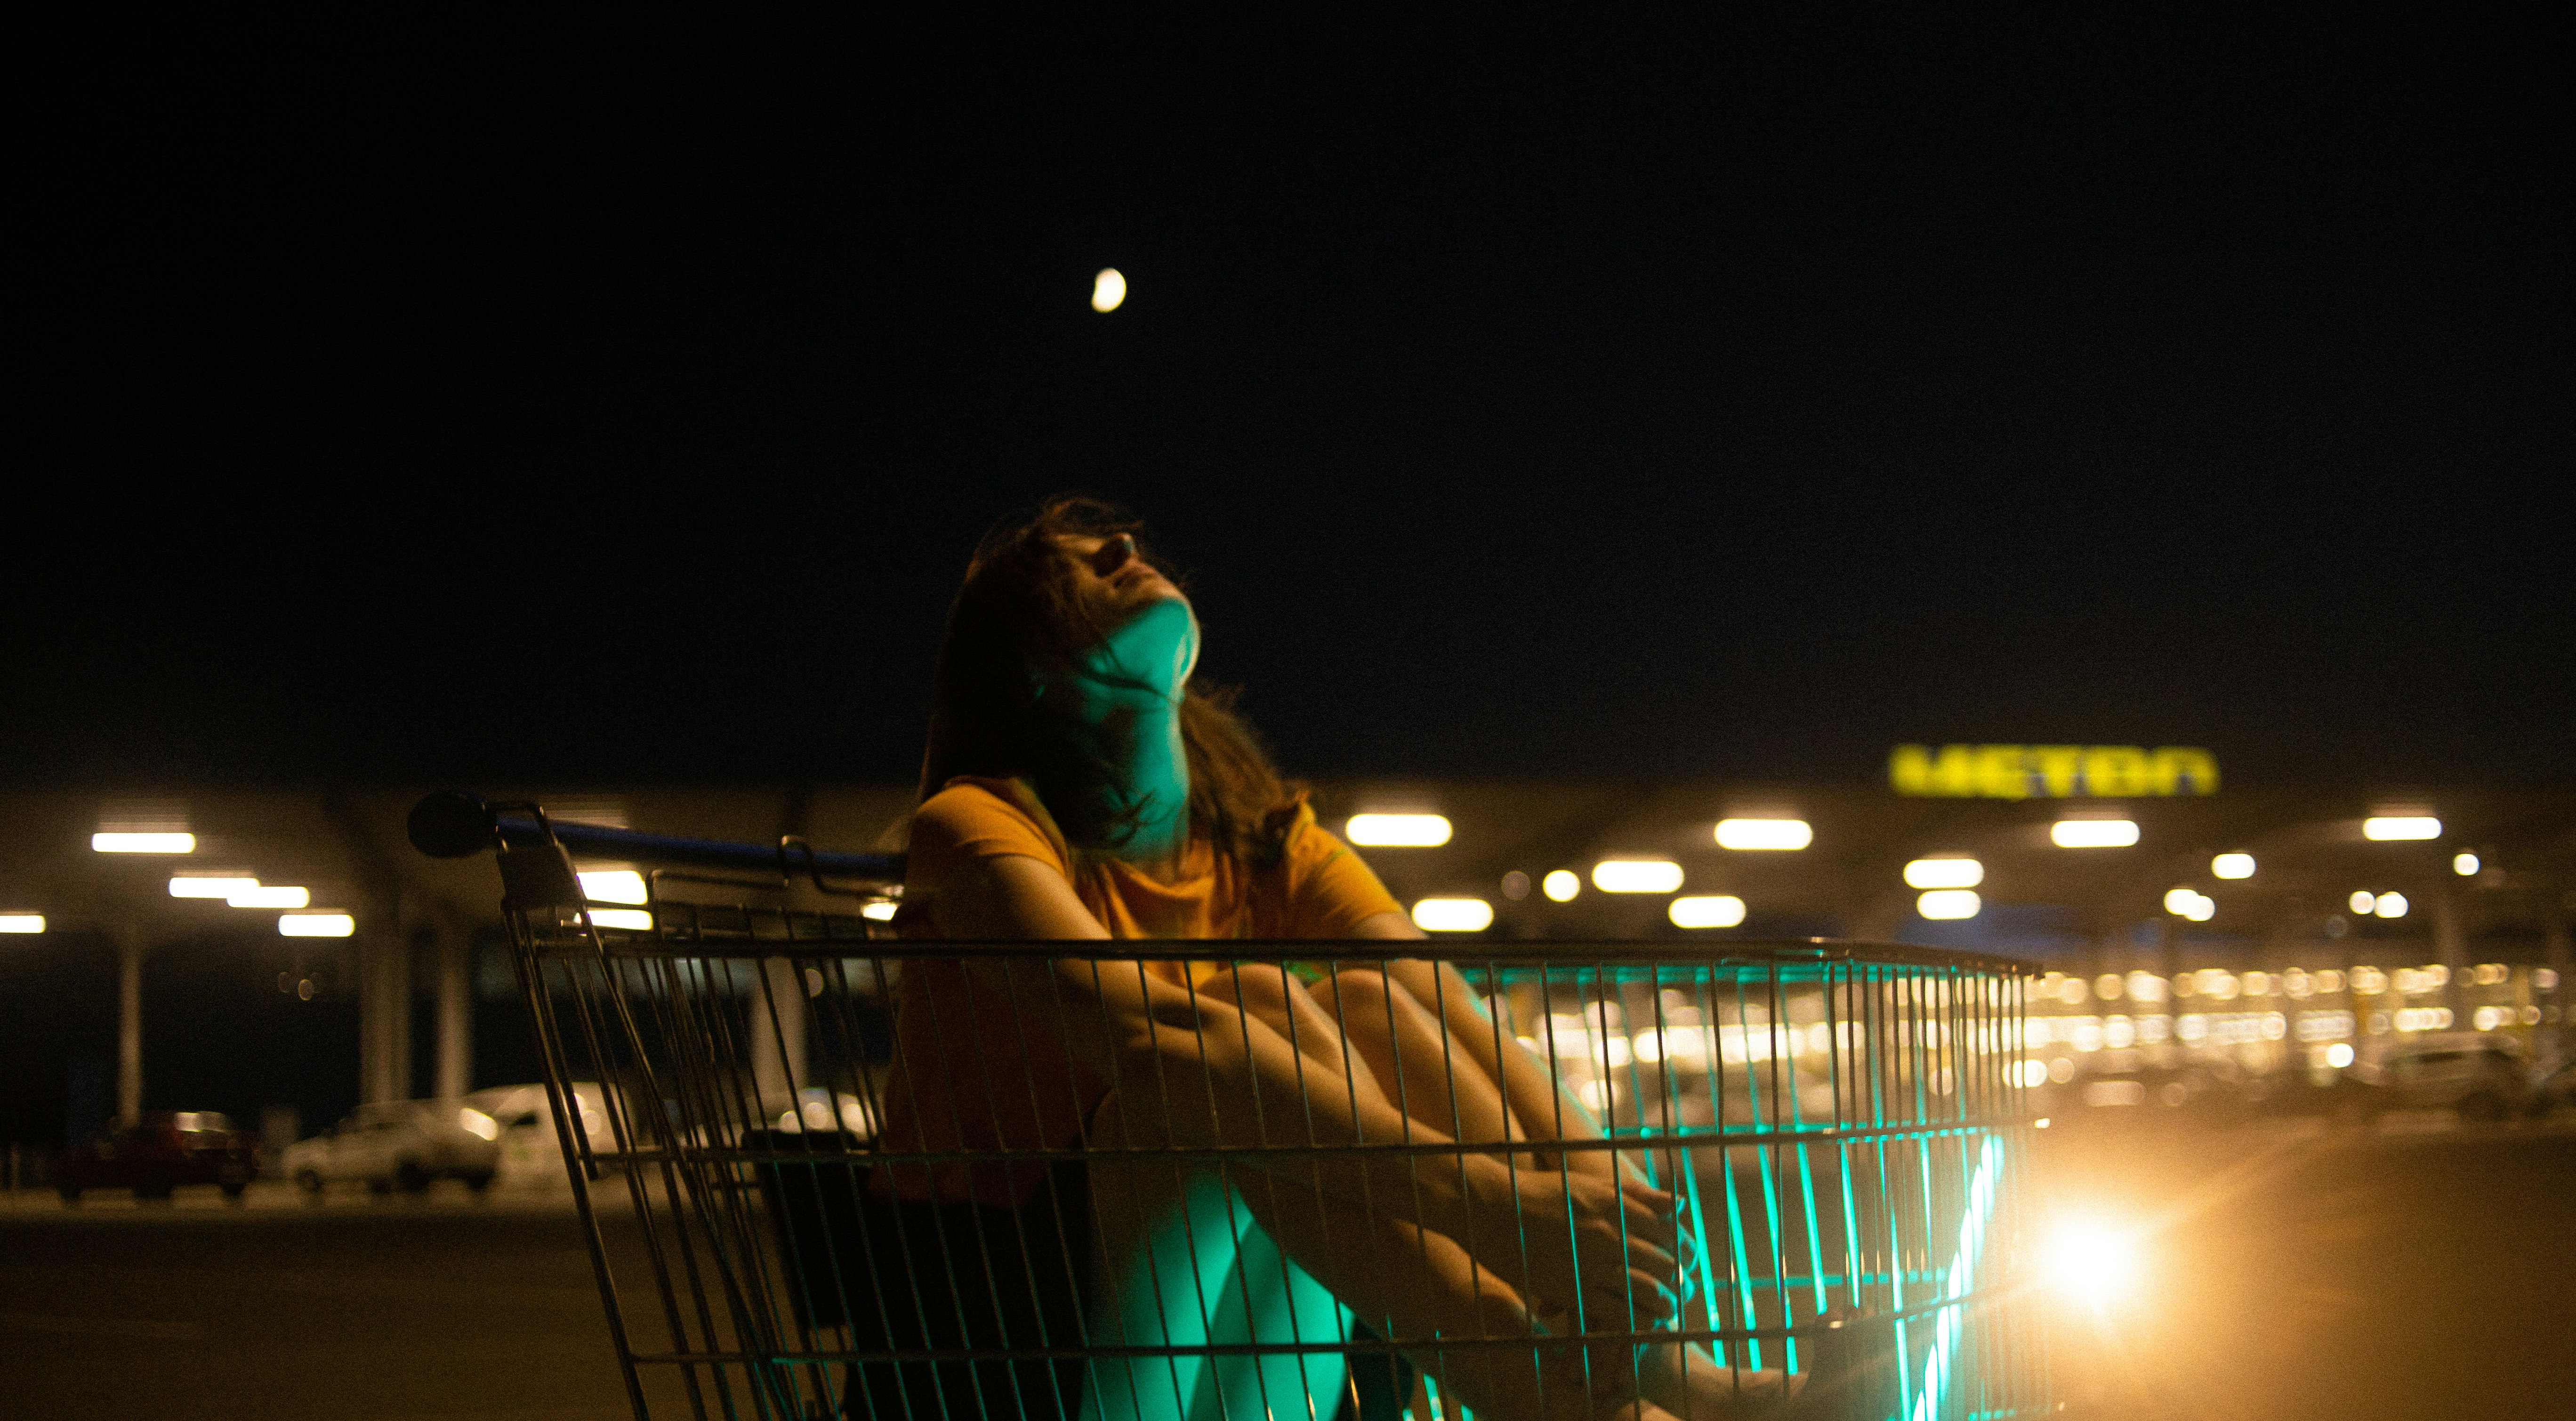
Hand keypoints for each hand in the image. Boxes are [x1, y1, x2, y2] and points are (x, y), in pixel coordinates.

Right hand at [1466, 1161, 1679, 1330]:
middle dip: (1679, 1277)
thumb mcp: (1586, 1183)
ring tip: (1669, 1309)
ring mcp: (1592, 1261)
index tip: (1687, 1256)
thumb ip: (1630, 1194)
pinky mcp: (1574, 1288)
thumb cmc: (1534, 1191)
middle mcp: (1609, 1231)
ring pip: (1646, 1288)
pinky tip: (1642, 1325)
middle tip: (1686, 1287)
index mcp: (1613, 1203)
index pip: (1666, 1227)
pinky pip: (1617, 1310)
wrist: (1491, 1205)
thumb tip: (1675, 1203)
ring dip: (1664, 1301)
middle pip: (1662, 1259)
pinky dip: (1636, 1320)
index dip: (1682, 1245)